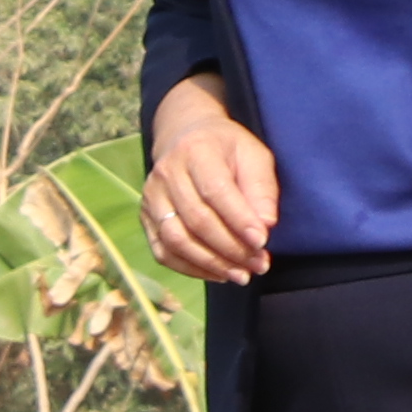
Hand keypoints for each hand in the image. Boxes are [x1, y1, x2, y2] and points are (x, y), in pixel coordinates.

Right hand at [144, 75, 279, 285]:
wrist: (185, 136)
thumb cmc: (226, 149)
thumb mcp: (254, 156)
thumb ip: (262, 189)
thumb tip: (266, 226)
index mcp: (196, 151)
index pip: (215, 192)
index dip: (239, 220)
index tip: (262, 242)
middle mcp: (167, 174)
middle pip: (196, 220)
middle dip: (230, 248)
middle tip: (258, 265)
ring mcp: (151, 197)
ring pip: (176, 240)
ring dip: (211, 263)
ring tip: (240, 275)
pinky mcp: (145, 217)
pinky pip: (163, 252)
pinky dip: (190, 268)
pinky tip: (216, 274)